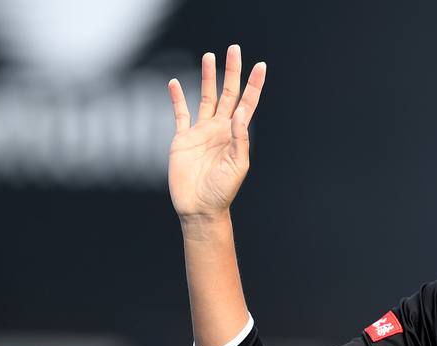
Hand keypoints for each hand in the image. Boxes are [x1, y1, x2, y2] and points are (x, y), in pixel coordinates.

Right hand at [168, 45, 265, 225]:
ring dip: (208, 77)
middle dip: (231, 72)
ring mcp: (201, 132)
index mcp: (235, 134)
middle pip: (227, 93)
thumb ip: (239, 139)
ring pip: (206, 97)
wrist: (199, 207)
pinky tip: (176, 83)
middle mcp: (220, 129)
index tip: (260, 66)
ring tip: (209, 56)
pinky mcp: (182, 139)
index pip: (247, 103)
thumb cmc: (222, 191)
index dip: (253, 85)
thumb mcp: (237, 166)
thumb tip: (241, 112)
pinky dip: (178, 98)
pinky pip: (180, 114)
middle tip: (234, 49)